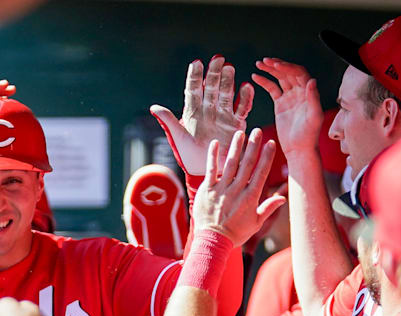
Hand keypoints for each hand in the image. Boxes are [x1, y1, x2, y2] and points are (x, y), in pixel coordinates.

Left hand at [150, 56, 253, 174]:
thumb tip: (154, 107)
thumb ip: (169, 121)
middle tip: (218, 59)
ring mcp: (223, 115)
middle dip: (214, 73)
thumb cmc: (189, 156)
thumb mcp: (178, 138)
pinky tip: (246, 86)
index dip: (195, 76)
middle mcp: (208, 110)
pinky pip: (242, 108)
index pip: (193, 89)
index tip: (197, 62)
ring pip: (227, 93)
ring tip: (230, 68)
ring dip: (228, 81)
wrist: (208, 171)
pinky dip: (245, 98)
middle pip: (212, 87)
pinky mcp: (236, 124)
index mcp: (192, 112)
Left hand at [192, 129, 285, 245]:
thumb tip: (283, 197)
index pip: (261, 173)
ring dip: (236, 147)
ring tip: (240, 132)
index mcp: (250, 197)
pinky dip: (213, 156)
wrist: (212, 241)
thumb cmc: (235, 233)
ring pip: (230, 164)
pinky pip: (210, 169)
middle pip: (247, 164)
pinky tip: (216, 143)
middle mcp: (237, 190)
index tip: (270, 143)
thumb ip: (268, 208)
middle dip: (253, 146)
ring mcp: (221, 189)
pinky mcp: (207, 190)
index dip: (266, 157)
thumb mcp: (256, 223)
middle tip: (257, 131)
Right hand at [252, 58, 322, 156]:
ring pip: (279, 78)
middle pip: (288, 72)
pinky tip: (255, 76)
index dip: (288, 67)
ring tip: (258, 64)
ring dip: (269, 70)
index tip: (276, 65)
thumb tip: (312, 80)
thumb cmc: (309, 135)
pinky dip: (264, 81)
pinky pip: (272, 89)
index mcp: (309, 92)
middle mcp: (300, 92)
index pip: (299, 73)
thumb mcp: (314, 117)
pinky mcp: (280, 104)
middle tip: (265, 61)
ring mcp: (290, 97)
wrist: (299, 149)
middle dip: (277, 65)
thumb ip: (314, 98)